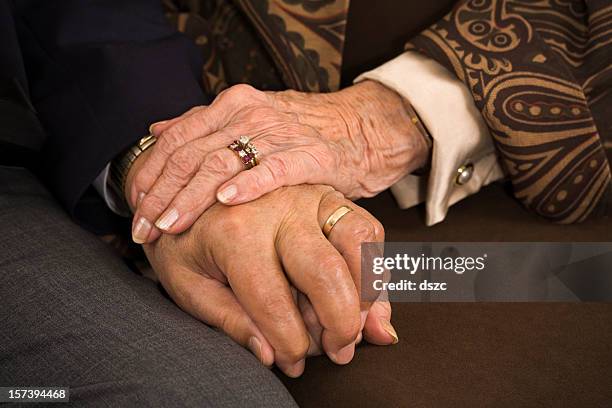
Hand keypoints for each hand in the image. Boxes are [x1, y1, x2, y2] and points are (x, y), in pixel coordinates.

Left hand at [129, 81, 428, 242]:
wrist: (358, 129)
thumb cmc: (299, 134)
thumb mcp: (248, 121)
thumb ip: (203, 125)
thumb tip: (157, 129)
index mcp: (229, 106)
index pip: (175, 139)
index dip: (150, 175)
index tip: (135, 208)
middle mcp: (247, 114)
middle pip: (190, 154)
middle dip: (161, 195)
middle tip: (144, 230)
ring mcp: (277, 133)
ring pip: (221, 163)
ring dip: (190, 197)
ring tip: (170, 225)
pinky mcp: (307, 154)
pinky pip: (272, 169)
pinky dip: (247, 185)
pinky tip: (226, 202)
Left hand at [141, 183, 396, 376]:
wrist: (190, 191)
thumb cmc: (188, 243)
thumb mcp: (187, 285)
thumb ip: (229, 320)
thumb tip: (272, 356)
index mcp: (233, 231)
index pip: (272, 299)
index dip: (289, 342)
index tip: (292, 363)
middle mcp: (276, 207)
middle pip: (325, 271)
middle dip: (339, 323)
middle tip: (338, 352)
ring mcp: (307, 195)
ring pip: (356, 241)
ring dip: (366, 293)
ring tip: (357, 327)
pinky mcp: (327, 194)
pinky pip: (365, 226)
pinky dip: (376, 265)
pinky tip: (368, 297)